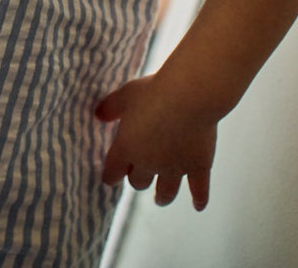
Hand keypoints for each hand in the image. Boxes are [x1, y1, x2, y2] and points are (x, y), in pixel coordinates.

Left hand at [95, 71, 218, 210]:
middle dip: (138, 179)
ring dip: (162, 196)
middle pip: (138, 182)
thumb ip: (110, 107)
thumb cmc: (154, 91)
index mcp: (127, 148)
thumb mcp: (126, 94)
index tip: (111, 177)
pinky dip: (199, 198)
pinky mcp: (198, 166)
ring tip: (160, 199)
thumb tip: (98, 115)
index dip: (111, 175)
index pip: (112, 173)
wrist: (189, 96)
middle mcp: (149, 164)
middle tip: (140, 176)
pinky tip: (199, 206)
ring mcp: (175, 168)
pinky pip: (199, 189)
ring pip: (166, 191)